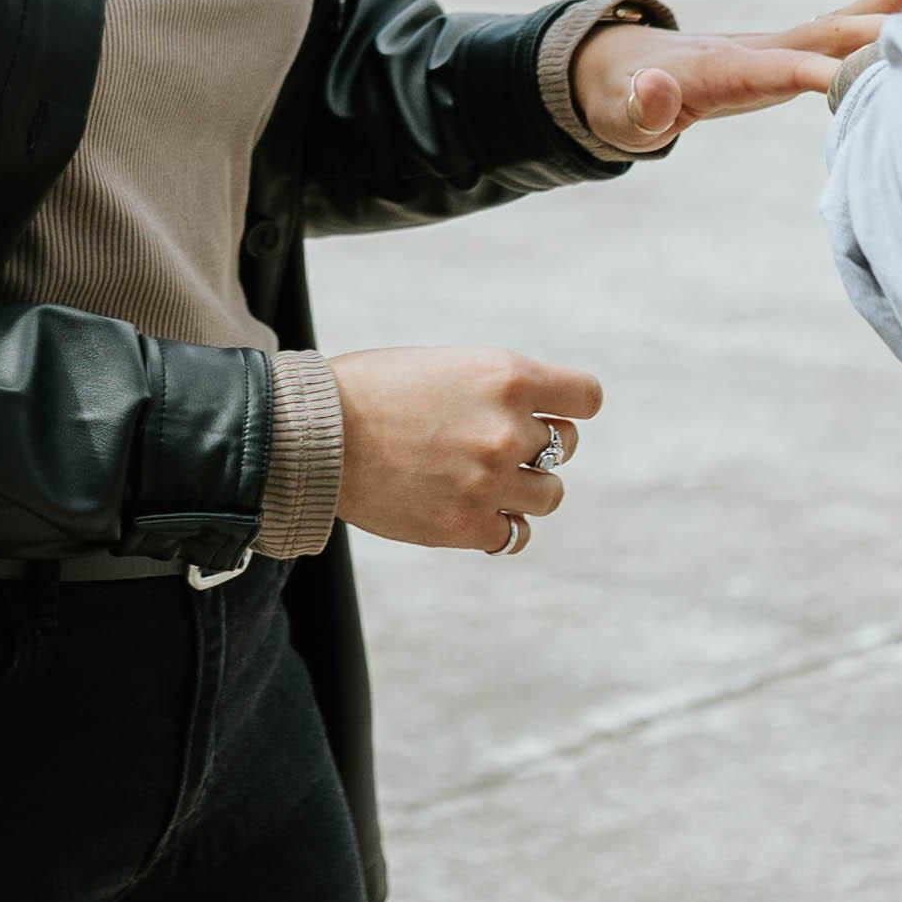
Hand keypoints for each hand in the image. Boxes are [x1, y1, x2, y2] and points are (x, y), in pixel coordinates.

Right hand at [328, 344, 607, 552]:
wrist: (315, 436)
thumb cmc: (372, 391)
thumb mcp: (447, 366)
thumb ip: (497, 391)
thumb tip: (539, 419)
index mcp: (508, 376)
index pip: (586, 398)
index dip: (570, 407)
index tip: (553, 414)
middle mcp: (509, 429)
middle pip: (566, 446)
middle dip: (537, 446)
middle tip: (491, 446)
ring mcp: (491, 481)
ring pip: (549, 495)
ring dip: (523, 489)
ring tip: (481, 481)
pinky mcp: (467, 525)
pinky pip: (514, 535)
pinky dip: (497, 526)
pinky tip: (469, 511)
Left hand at [570, 0, 901, 154]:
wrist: (625, 70)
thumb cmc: (625, 102)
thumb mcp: (623, 117)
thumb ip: (641, 107)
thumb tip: (653, 92)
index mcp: (723, 68)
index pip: (777, 69)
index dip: (816, 70)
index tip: (861, 76)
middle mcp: (762, 46)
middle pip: (830, 35)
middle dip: (881, 34)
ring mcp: (783, 43)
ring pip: (849, 22)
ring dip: (899, 10)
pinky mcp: (798, 48)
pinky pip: (851, 27)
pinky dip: (893, 11)